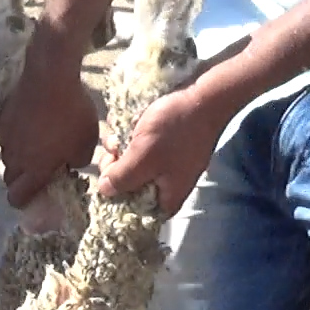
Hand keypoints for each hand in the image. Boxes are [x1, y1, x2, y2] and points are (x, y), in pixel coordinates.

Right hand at [0, 22, 98, 207]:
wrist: (50, 75)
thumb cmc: (72, 112)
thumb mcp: (86, 143)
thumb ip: (76, 162)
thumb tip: (68, 165)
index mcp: (34, 169)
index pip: (17, 198)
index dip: (25, 201)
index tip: (38, 194)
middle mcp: (14, 157)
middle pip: (11, 179)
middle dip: (23, 179)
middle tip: (42, 168)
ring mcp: (5, 137)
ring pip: (8, 157)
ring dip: (20, 157)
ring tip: (39, 142)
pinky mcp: (2, 118)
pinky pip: (7, 136)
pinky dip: (17, 137)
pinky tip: (33, 123)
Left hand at [96, 35, 256, 212]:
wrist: (204, 97)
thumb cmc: (176, 130)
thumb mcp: (142, 156)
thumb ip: (121, 178)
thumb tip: (104, 191)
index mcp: (167, 198)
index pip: (135, 212)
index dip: (117, 197)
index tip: (108, 178)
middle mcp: (169, 187)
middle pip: (131, 188)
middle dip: (117, 167)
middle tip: (113, 149)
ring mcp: (169, 166)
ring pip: (134, 166)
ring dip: (122, 150)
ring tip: (121, 134)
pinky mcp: (168, 149)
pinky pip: (143, 150)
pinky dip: (133, 139)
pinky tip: (128, 126)